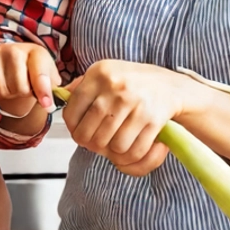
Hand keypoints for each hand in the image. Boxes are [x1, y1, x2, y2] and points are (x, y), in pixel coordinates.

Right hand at [0, 42, 60, 116]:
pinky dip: (6, 94)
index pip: (40, 74)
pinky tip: (9, 85)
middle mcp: (17, 50)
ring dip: (16, 95)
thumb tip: (49, 104)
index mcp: (38, 52)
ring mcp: (1, 54)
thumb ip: (52, 88)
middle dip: (28, 94)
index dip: (43, 91)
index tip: (47, 104)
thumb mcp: (48, 74)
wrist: (15, 55)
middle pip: (22, 88)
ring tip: (20, 85)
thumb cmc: (35, 67)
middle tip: (30, 89)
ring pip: (9, 91)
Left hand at [62, 61, 188, 175]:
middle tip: (98, 144)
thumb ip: (81, 85)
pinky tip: (131, 147)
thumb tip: (57, 96)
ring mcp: (136, 103)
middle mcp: (116, 87)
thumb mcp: (105, 73)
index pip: (72, 112)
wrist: (171, 86)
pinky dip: (131, 155)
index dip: (73, 130)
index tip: (79, 133)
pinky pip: (134, 149)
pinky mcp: (153, 118)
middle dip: (92, 145)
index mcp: (99, 74)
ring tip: (115, 144)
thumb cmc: (133, 82)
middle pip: (90, 134)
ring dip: (113, 151)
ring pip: (112, 145)